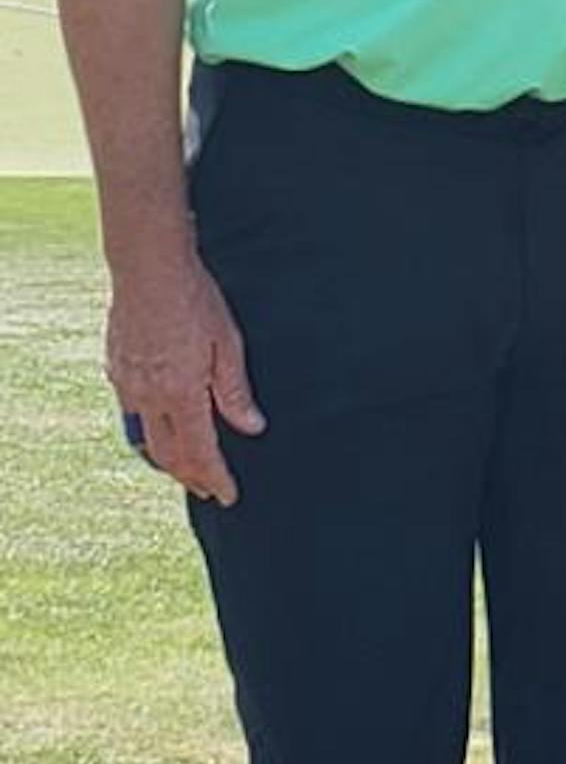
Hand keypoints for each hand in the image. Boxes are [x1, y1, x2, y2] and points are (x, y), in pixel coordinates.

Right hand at [105, 250, 261, 505]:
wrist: (148, 268)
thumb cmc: (194, 299)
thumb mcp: (228, 344)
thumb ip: (236, 391)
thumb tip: (251, 427)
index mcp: (181, 393)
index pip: (200, 452)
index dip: (215, 478)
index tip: (228, 495)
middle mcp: (149, 396)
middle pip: (168, 455)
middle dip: (190, 477)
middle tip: (208, 489)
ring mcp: (127, 384)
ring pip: (144, 437)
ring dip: (166, 458)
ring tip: (185, 468)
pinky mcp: (116, 369)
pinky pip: (132, 412)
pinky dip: (148, 429)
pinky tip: (159, 425)